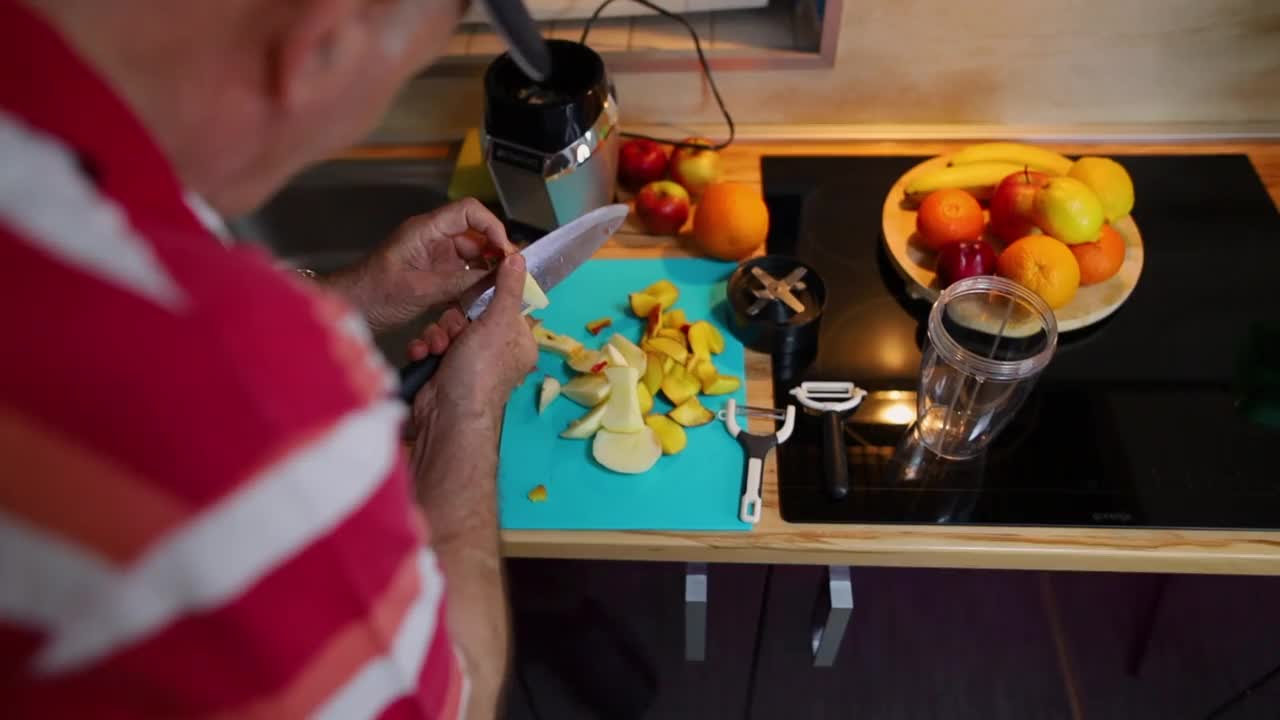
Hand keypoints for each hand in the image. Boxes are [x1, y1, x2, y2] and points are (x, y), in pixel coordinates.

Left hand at [329, 199, 515, 332]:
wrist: (351, 310)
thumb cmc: (373, 294)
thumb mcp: (420, 289)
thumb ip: (459, 281)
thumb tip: (495, 277)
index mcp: (426, 230)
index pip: (469, 212)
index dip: (492, 226)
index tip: (505, 250)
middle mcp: (433, 239)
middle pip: (475, 235)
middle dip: (495, 252)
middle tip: (510, 275)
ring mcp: (434, 257)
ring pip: (472, 256)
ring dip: (486, 271)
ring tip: (499, 290)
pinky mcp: (434, 275)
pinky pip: (462, 274)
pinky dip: (474, 284)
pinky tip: (482, 298)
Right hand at [412, 253, 537, 426]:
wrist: (447, 415)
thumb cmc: (480, 373)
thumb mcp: (498, 323)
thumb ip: (507, 288)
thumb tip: (519, 258)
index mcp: (517, 342)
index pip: (502, 306)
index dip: (484, 300)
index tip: (473, 300)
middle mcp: (495, 352)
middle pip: (468, 314)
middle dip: (453, 321)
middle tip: (455, 334)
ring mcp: (467, 361)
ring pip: (446, 328)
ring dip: (436, 335)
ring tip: (437, 349)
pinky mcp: (442, 369)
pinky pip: (431, 344)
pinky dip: (424, 348)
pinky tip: (424, 356)